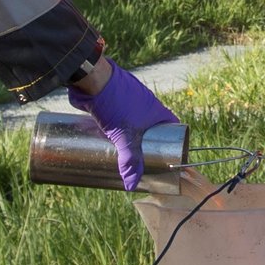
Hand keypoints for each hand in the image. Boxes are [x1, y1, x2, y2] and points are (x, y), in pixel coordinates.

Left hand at [66, 59, 179, 191]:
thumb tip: (131, 186)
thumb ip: (129, 160)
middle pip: (151, 130)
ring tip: (123, 157)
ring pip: (132, 126)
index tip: (167, 157)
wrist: (92, 78)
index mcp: (156, 111)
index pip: (172, 128)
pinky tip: (107, 143)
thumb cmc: (115, 102)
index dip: (172, 142)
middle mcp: (145, 106)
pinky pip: (117, 121)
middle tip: (141, 163)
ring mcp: (128, 104)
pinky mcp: (111, 104)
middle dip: (147, 146)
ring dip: (129, 139)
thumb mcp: (125, 135)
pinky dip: (115, 132)